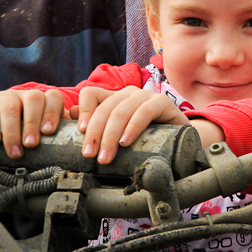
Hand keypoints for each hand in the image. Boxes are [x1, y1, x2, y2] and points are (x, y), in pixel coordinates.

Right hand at [0, 88, 70, 158]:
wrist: (10, 129)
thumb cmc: (36, 134)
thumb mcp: (50, 132)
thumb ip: (63, 133)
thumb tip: (79, 139)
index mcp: (47, 99)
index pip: (54, 98)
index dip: (52, 113)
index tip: (48, 132)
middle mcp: (29, 94)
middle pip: (33, 100)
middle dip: (32, 124)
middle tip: (31, 145)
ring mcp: (9, 95)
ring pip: (11, 106)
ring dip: (13, 130)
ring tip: (15, 151)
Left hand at [75, 86, 191, 164]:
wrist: (180, 142)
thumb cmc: (146, 141)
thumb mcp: (118, 137)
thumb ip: (97, 127)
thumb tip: (71, 114)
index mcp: (114, 98)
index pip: (90, 94)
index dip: (83, 111)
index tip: (79, 133)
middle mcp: (128, 94)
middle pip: (104, 107)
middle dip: (94, 134)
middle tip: (90, 156)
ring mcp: (145, 96)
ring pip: (121, 111)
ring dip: (110, 136)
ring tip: (105, 157)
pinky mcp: (162, 102)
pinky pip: (144, 112)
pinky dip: (132, 128)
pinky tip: (126, 142)